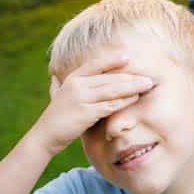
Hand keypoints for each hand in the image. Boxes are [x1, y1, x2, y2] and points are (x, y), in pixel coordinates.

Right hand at [30, 55, 154, 156]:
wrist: (44, 136)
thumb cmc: (57, 116)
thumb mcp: (62, 95)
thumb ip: (68, 85)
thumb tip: (59, 75)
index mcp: (72, 78)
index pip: (95, 64)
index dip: (112, 60)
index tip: (127, 57)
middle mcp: (77, 85)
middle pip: (110, 78)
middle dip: (131, 77)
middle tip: (149, 77)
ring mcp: (81, 98)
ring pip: (113, 90)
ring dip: (132, 87)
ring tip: (147, 85)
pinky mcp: (86, 113)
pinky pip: (109, 105)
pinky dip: (124, 101)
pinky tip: (135, 98)